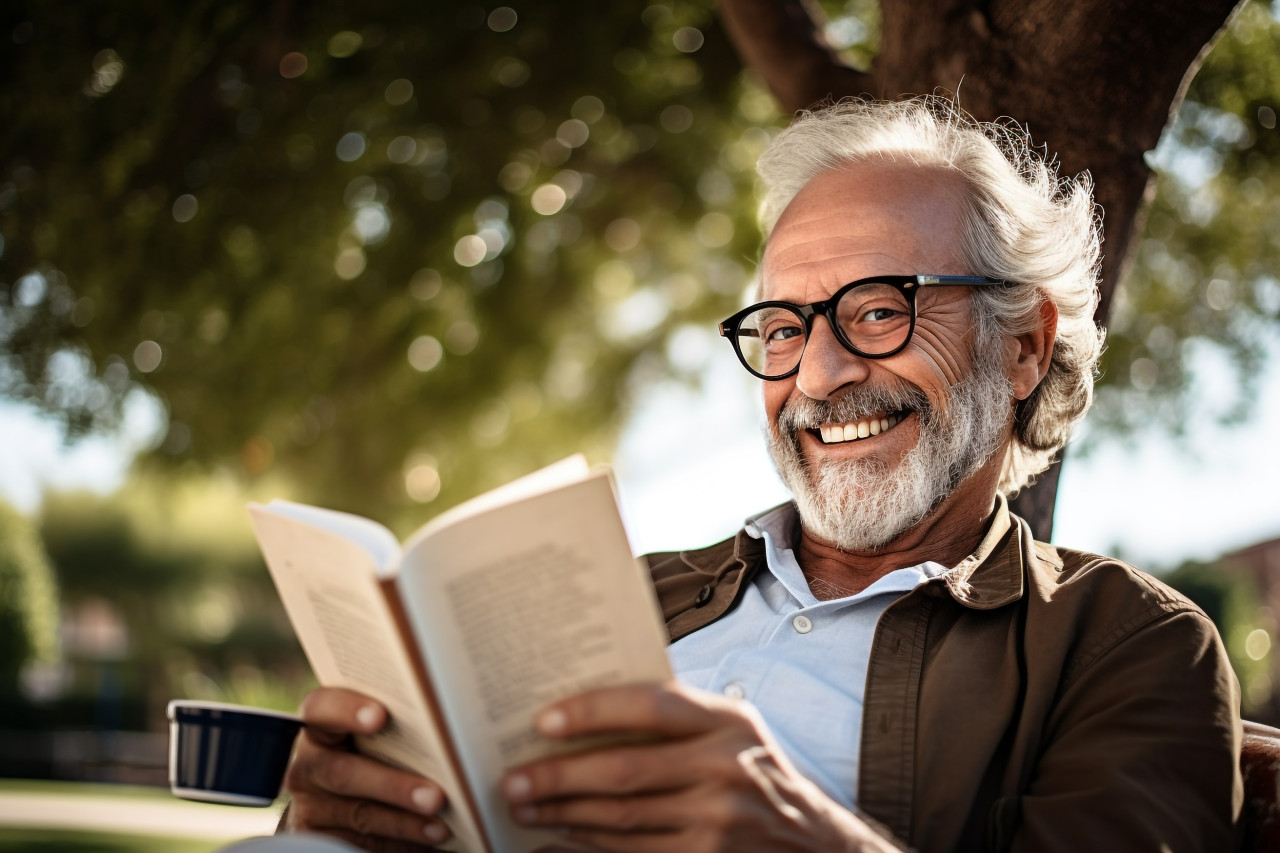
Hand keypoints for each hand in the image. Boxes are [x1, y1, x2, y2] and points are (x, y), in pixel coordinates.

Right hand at [281, 686, 451, 851]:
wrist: (345, 800)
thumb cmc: (376, 751)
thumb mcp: (377, 736)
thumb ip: (395, 726)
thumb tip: (442, 729)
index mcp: (320, 726)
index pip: (320, 709)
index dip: (346, 710)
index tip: (380, 715)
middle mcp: (308, 765)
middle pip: (343, 773)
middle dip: (394, 785)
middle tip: (435, 796)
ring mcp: (309, 805)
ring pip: (358, 815)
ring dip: (404, 822)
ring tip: (440, 826)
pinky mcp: (317, 837)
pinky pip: (359, 843)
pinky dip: (397, 843)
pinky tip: (425, 839)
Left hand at [500, 682, 901, 852]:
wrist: (813, 842)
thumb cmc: (752, 771)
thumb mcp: (732, 729)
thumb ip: (677, 715)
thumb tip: (583, 703)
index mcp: (727, 722)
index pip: (650, 705)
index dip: (592, 710)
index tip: (542, 720)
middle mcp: (726, 770)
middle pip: (625, 771)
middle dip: (558, 777)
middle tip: (511, 780)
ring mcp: (718, 823)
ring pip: (621, 820)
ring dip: (562, 816)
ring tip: (523, 809)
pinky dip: (587, 846)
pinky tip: (557, 838)